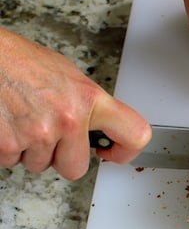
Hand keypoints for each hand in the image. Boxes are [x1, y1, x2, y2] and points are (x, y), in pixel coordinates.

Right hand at [0, 29, 151, 179]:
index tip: (113, 152)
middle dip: (59, 157)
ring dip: (29, 150)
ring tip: (21, 120)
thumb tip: (97, 124)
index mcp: (89, 99)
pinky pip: (11, 162)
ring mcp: (39, 133)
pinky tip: (6, 124)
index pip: (134, 134)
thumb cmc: (16, 60)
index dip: (126, 151)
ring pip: (40, 166)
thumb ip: (86, 103)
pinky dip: (6, 148)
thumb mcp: (65, 74)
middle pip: (75, 168)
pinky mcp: (9, 144)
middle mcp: (68, 118)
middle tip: (46, 134)